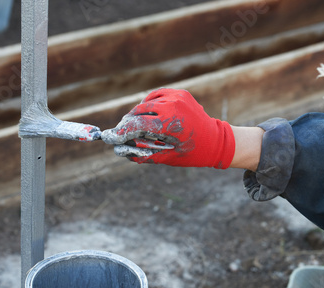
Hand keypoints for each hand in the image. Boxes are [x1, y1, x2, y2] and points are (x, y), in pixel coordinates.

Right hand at [101, 88, 234, 168]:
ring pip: (145, 104)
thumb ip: (139, 152)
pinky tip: (150, 116)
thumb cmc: (189, 153)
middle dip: (128, 124)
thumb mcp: (163, 157)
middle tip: (123, 134)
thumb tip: (117, 148)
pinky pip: (155, 97)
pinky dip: (149, 106)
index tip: (108, 137)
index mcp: (170, 123)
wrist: (215, 140)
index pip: (136, 124)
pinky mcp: (179, 93)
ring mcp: (176, 96)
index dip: (120, 132)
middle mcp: (172, 105)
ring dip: (138, 115)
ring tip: (140, 127)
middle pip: (137, 112)